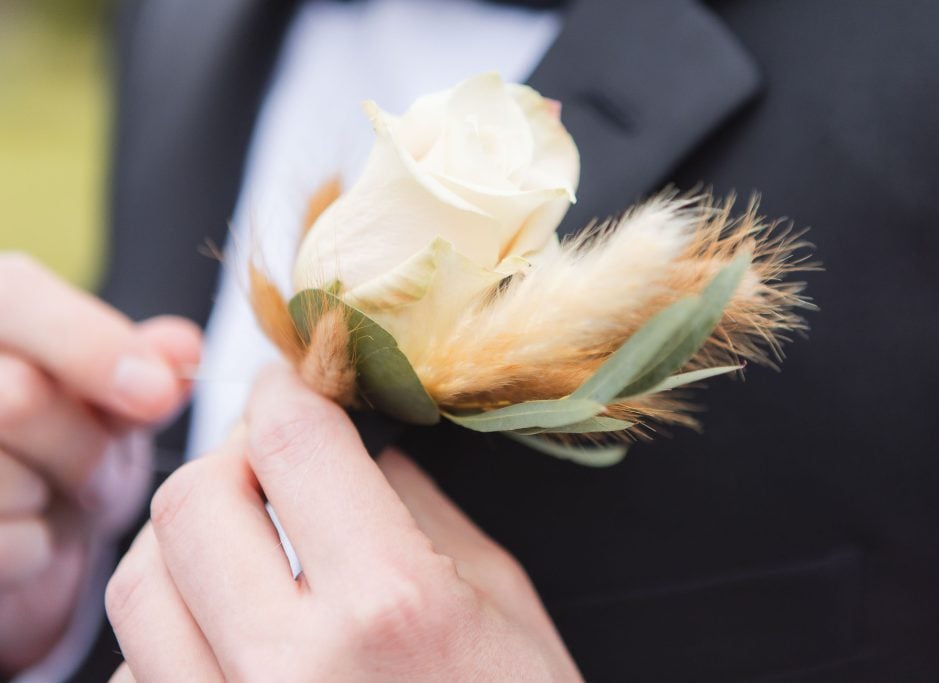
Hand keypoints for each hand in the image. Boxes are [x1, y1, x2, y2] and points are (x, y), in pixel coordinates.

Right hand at [0, 254, 200, 672]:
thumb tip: (185, 347)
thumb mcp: (116, 399)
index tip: (160, 393)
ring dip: (63, 499)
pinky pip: (5, 544)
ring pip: (8, 478)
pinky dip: (38, 551)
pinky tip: (29, 537)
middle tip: (103, 461)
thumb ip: (148, 365)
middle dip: (87, 445)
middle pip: (19, 398)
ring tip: (59, 492)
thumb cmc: (69, 449)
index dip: (91, 344)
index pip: (17, 293)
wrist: (22, 540)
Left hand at [106, 366, 580, 681]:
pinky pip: (141, 673)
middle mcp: (291, 668)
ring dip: (187, 543)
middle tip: (273, 464)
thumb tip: (360, 449)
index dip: (288, 390)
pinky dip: (174, 630)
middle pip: (190, 501)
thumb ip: (421, 511)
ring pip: (140, 586)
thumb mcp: (503, 605)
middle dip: (229, 460)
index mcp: (390, 608)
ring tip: (249, 545)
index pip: (293, 443)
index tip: (294, 382)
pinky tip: (235, 630)